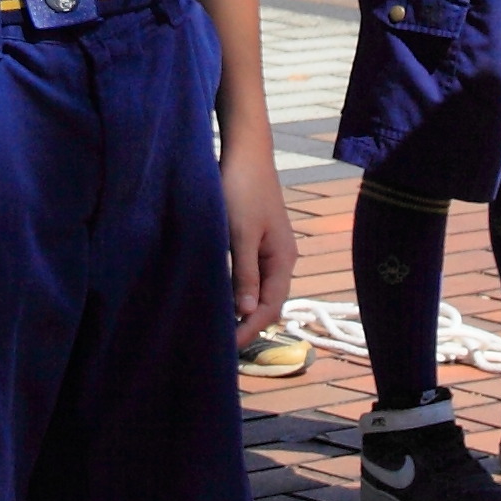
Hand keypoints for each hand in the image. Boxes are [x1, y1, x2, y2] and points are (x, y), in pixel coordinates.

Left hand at [221, 121, 294, 342]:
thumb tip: (245, 312)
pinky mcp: (256, 241)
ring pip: (258, 292)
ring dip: (241, 311)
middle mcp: (281, 260)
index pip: (269, 308)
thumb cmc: (242, 189)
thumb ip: (245, 273)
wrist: (245, 151)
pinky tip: (220, 297)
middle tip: (217, 346)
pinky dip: (237, 292)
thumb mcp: (240, 233)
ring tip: (217, 328)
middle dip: (246, 326)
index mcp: (283, 261)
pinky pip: (250, 277)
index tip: (224, 350)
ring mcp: (270, 250)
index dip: (248, 331)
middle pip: (266, 304)